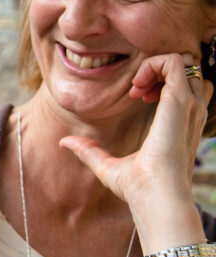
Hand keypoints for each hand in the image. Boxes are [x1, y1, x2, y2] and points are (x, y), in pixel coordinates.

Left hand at [60, 52, 212, 208]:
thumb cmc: (138, 188)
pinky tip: (136, 89)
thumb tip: (65, 142)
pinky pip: (174, 62)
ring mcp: (188, 104)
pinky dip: (153, 65)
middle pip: (186, 67)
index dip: (157, 79)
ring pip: (183, 59)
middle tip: (136, 89)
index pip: (181, 82)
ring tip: (138, 88)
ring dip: (156, 64)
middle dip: (157, 67)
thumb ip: (89, 151)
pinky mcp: (180, 102)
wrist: (155, 197)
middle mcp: (190, 109)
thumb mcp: (108, 166)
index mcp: (181, 120)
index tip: (136, 95)